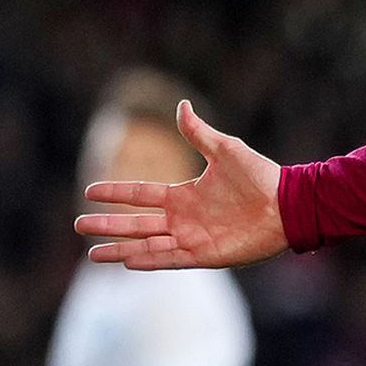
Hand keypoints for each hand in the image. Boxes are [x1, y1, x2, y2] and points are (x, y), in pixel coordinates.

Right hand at [74, 101, 287, 268]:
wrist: (288, 204)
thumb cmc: (261, 177)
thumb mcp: (225, 149)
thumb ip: (198, 132)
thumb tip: (182, 104)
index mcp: (185, 194)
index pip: (141, 194)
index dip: (116, 193)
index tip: (89, 191)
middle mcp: (184, 218)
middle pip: (136, 222)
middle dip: (108, 224)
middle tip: (78, 225)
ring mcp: (192, 238)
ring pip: (147, 245)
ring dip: (120, 249)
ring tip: (92, 254)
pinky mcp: (205, 255)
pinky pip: (169, 259)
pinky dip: (148, 260)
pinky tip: (126, 261)